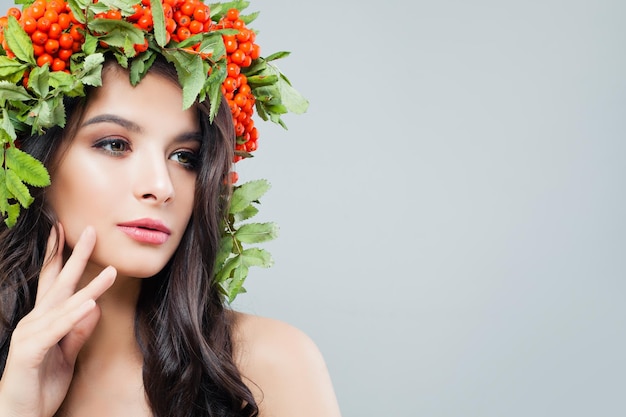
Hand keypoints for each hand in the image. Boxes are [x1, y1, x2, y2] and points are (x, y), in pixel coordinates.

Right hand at [0, 225, 115, 416]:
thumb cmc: (39, 386)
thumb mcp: (66, 356)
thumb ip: (78, 332)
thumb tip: (94, 307)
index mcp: (44, 320)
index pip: (54, 283)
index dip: (61, 257)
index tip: (67, 232)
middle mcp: (34, 322)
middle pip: (59, 283)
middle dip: (75, 256)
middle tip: (89, 230)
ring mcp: (30, 335)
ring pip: (63, 305)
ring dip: (89, 288)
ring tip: (111, 271)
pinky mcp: (29, 352)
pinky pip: (56, 330)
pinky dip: (73, 317)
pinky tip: (90, 304)